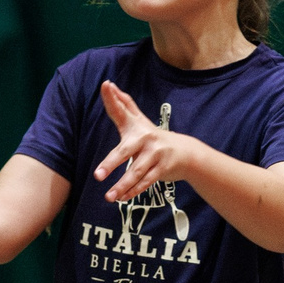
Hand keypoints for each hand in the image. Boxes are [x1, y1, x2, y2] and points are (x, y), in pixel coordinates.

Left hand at [94, 81, 195, 202]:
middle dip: (111, 164)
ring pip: (136, 172)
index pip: (122, 111)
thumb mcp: (139, 122)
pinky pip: (146, 181)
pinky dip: (134, 191)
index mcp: (137, 126)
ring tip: (109, 197)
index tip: (106, 85)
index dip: (113, 99)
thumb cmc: (154, 138)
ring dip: (122, 186)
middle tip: (97, 175)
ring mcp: (155, 153)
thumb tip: (110, 85)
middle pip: (125, 151)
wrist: (186, 152)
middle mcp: (146, 137)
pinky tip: (122, 198)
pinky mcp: (163, 168)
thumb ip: (124, 105)